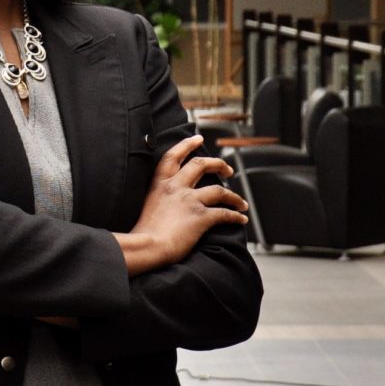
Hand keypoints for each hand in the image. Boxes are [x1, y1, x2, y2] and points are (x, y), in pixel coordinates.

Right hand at [116, 134, 247, 275]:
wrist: (146, 247)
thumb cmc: (142, 233)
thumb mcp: (145, 206)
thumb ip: (157, 198)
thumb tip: (165, 202)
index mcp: (160, 183)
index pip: (173, 156)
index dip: (187, 144)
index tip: (199, 138)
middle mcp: (176, 187)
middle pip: (201, 165)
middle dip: (218, 164)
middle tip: (228, 169)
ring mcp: (189, 200)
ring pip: (219, 190)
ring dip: (234, 196)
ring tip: (241, 203)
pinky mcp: (201, 216)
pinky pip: (224, 213)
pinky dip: (236, 216)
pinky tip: (242, 219)